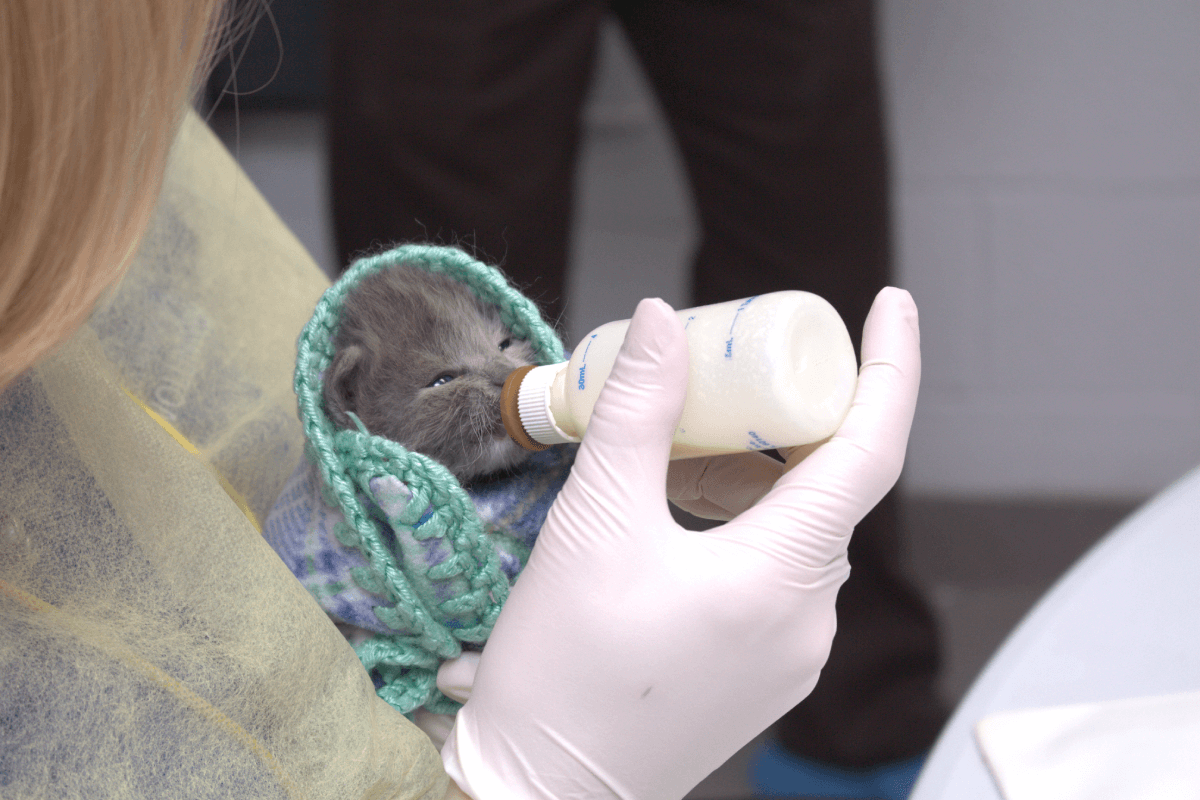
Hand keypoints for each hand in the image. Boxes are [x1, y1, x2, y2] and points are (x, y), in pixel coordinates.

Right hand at [441, 288, 920, 799]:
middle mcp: (810, 620)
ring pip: (798, 530)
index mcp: (782, 578)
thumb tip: (664, 321)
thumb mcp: (593, 523)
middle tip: (730, 373)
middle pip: (829, 486)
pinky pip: (777, 575)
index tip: (890, 303)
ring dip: (757, 474)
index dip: (891, 366)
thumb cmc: (563, 669)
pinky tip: (682, 514)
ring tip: (683, 443)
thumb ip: (637, 412)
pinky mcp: (764, 673)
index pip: (872, 450)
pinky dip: (745, 525)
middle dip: (789, 418)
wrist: (541, 791)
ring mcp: (792, 654)